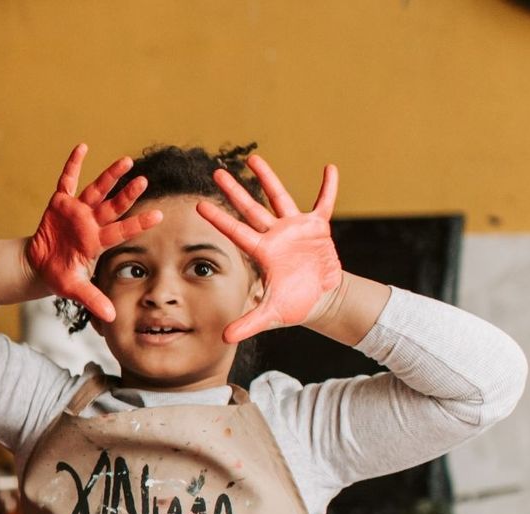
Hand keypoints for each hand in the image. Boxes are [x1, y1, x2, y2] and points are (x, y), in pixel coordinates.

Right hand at [24, 144, 162, 322]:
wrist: (39, 266)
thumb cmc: (60, 276)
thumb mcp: (75, 289)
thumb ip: (93, 300)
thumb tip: (111, 317)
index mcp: (97, 241)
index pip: (122, 231)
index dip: (138, 224)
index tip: (159, 217)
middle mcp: (92, 222)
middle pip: (113, 206)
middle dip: (127, 194)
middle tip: (144, 181)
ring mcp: (77, 211)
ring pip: (97, 189)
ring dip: (110, 176)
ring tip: (126, 161)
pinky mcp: (60, 203)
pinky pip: (67, 180)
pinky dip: (73, 164)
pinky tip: (82, 147)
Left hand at [195, 155, 340, 343]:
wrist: (319, 300)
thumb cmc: (293, 306)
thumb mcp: (270, 315)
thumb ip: (247, 324)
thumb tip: (224, 339)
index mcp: (261, 252)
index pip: (235, 231)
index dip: (218, 218)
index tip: (199, 205)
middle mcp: (274, 236)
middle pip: (251, 208)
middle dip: (234, 191)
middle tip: (216, 172)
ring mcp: (294, 229)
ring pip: (279, 197)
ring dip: (267, 178)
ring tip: (253, 158)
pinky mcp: (317, 227)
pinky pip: (324, 203)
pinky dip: (328, 187)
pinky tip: (329, 168)